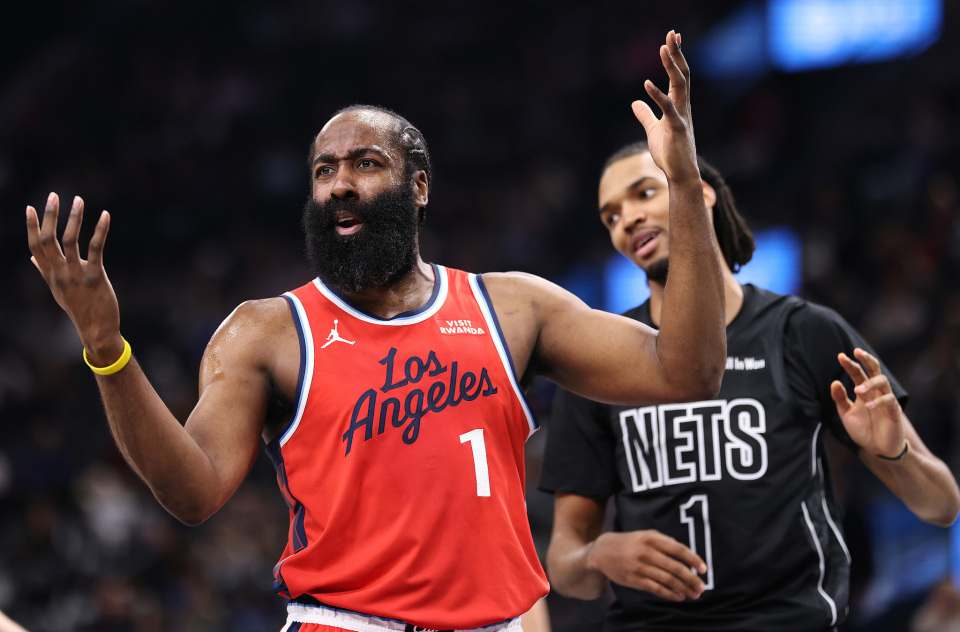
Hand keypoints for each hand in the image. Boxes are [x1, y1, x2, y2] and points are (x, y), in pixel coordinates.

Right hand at [25, 192, 122, 363]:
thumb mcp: (57, 290)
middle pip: (48, 240)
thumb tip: (32, 258)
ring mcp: (76, 275)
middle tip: (53, 195)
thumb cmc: (79, 308)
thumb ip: (44, 271)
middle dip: (49, 216)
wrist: (96, 331)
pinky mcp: (95, 277)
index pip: (35, 247)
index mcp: (50, 275)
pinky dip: (99, 230)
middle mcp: (59, 274)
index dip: (32, 227)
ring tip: (78, 200)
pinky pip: (95, 249)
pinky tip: (105, 215)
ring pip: (69, 241)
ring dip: (74, 218)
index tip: (31, 208)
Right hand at [587, 529, 705, 600]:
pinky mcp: (635, 580)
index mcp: (651, 539)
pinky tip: (678, 596)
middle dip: (691, 579)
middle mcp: (646, 552)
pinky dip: (670, 594)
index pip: (678, 549)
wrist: (602, 552)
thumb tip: (685, 552)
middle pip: (675, 568)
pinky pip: (656, 589)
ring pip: (667, 580)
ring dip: (683, 589)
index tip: (704, 569)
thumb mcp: (645, 535)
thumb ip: (664, 540)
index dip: (693, 559)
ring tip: (693, 594)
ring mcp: (640, 567)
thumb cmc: (629, 542)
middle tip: (702, 587)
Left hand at [631, 30, 699, 184]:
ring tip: (664, 48)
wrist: (680, 175)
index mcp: (679, 106)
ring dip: (671, 66)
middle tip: (672, 33)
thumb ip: (645, 115)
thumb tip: (635, 102)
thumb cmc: (670, 153)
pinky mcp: (677, 129)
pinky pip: (667, 108)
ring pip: (680, 85)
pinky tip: (646, 84)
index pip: (679, 76)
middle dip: (677, 54)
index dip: (676, 57)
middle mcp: (683, 107)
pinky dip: (657, 95)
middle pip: (683, 74)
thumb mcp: (653, 130)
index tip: (673, 38)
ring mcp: (682, 116)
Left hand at [830, 348, 904, 458]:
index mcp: (864, 391)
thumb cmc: (863, 430)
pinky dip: (879, 401)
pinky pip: (890, 401)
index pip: (858, 373)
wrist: (878, 449)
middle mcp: (876, 392)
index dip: (850, 364)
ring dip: (870, 383)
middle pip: (875, 370)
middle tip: (857, 351)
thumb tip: (834, 382)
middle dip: (867, 359)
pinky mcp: (894, 412)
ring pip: (883, 382)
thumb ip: (840, 399)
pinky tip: (868, 406)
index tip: (840, 356)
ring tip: (857, 390)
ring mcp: (886, 400)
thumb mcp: (846, 414)